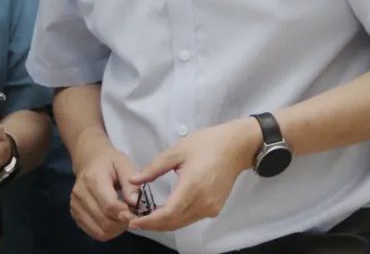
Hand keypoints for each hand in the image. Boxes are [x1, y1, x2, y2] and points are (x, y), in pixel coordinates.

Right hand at [68, 129, 140, 241]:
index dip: (126, 214)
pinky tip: (114, 221)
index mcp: (93, 179)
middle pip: (105, 221)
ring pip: (100, 231)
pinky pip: (94, 232)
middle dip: (123, 223)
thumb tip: (135, 203)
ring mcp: (75, 206)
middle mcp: (80, 194)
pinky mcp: (75, 214)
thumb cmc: (110, 161)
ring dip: (116, 230)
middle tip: (133, 216)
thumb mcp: (124, 164)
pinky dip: (107, 232)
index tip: (138, 214)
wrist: (89, 159)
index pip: (110, 206)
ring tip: (124, 218)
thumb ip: (131, 184)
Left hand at [128, 118, 260, 231]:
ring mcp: (210, 208)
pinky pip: (191, 219)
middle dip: (153, 225)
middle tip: (134, 221)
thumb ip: (154, 168)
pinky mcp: (215, 209)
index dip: (149, 221)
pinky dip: (176, 219)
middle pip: (173, 223)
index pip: (167, 214)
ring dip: (164, 224)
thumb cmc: (206, 144)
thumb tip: (133, 181)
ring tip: (146, 218)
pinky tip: (165, 213)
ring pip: (182, 223)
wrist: (236, 147)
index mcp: (192, 187)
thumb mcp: (176, 151)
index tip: (134, 222)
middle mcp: (202, 203)